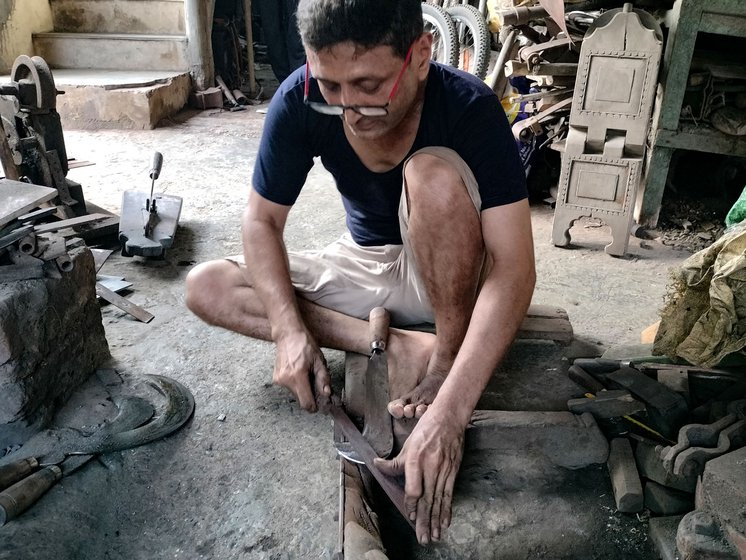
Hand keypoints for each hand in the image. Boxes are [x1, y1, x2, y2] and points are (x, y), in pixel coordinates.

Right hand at [272, 329, 330, 411]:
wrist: (288, 335)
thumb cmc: (304, 345)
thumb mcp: (319, 361)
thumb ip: (323, 379)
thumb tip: (326, 394)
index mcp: (297, 376)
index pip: (306, 404)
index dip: (315, 406)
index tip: (320, 402)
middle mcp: (285, 380)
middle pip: (301, 399)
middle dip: (310, 394)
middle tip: (315, 381)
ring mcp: (279, 380)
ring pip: (295, 394)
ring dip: (303, 388)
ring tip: (306, 373)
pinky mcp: (276, 378)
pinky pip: (290, 387)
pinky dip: (296, 383)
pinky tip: (298, 371)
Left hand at [374, 409, 464, 544]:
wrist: (449, 418)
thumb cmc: (426, 429)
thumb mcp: (408, 443)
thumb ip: (394, 461)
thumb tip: (377, 465)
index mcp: (415, 459)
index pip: (414, 489)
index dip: (411, 504)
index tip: (409, 516)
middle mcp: (430, 467)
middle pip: (427, 499)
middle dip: (424, 520)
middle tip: (422, 538)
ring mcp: (443, 470)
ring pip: (438, 500)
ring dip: (435, 520)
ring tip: (433, 536)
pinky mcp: (453, 471)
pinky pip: (449, 494)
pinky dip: (447, 509)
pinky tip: (445, 522)